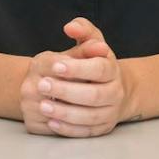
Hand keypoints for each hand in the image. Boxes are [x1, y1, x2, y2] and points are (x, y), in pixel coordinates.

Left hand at [18, 17, 129, 137]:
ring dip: (66, 112)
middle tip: (42, 85)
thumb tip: (70, 27)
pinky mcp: (103, 129)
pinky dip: (69, 128)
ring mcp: (111, 112)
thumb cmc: (96, 63)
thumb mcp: (93, 43)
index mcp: (113, 70)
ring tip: (43, 106)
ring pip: (90, 116)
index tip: (56, 65)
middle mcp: (116, 92)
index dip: (78, 68)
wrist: (113, 89)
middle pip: (94, 95)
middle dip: (67, 91)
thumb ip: (83, 31)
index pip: (100, 69)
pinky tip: (52, 122)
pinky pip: (86, 132)